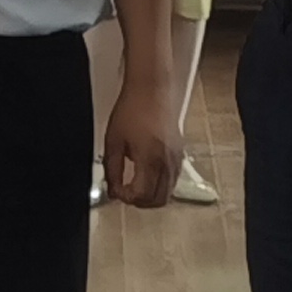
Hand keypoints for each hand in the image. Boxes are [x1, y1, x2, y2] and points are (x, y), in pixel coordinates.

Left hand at [103, 79, 184, 207]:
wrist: (151, 88)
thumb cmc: (133, 108)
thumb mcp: (113, 141)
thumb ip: (112, 169)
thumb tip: (112, 189)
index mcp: (150, 159)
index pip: (142, 195)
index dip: (126, 198)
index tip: (116, 190)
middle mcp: (167, 162)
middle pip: (158, 200)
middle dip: (140, 202)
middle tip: (125, 193)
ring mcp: (176, 158)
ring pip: (168, 192)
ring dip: (151, 196)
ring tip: (135, 186)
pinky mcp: (179, 153)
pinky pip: (173, 180)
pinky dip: (161, 185)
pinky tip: (147, 177)